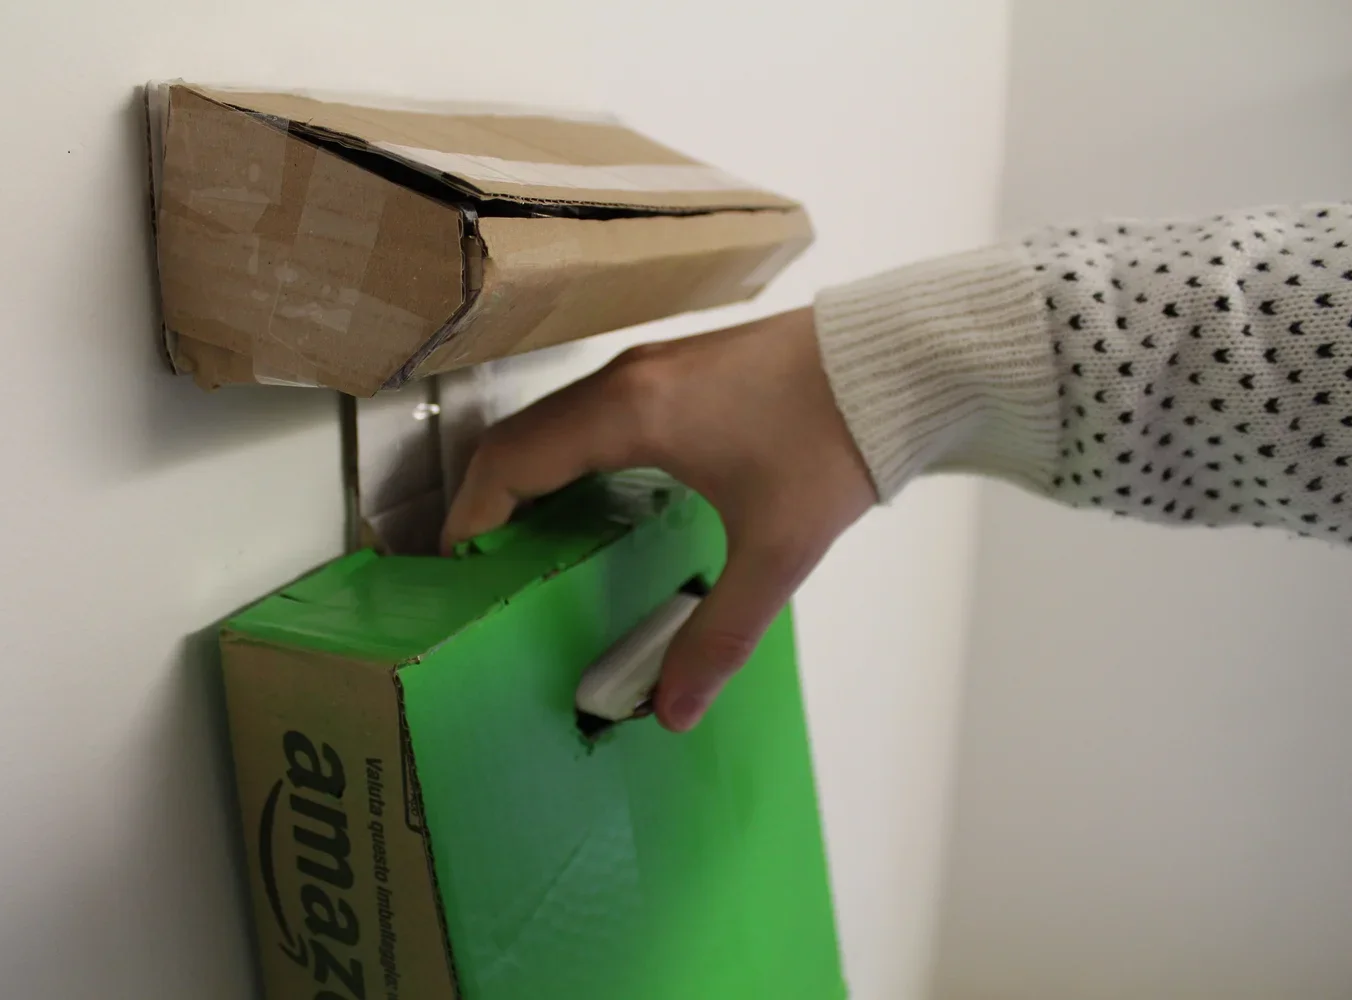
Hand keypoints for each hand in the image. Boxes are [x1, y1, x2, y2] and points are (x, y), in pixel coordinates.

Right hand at [441, 307, 876, 730]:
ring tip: (525, 541)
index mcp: (630, 413)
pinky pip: (587, 411)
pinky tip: (589, 500)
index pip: (512, 462)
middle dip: (487, 499)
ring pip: (553, 419)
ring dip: (526, 474)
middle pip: (519, 436)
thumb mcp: (776, 549)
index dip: (472, 514)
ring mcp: (649, 365)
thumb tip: (676, 710)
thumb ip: (722, 634)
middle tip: (481, 566)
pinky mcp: (674, 367)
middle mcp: (625, 379)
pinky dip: (563, 455)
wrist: (896, 362)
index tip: (455, 567)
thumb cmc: (834, 439)